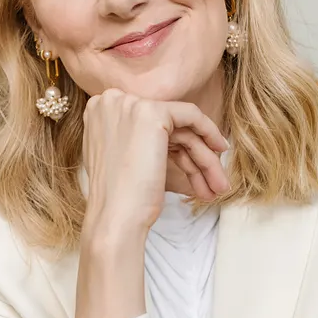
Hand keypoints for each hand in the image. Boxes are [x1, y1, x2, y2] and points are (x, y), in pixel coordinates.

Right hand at [81, 90, 228, 244]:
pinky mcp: (152, 113)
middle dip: (191, 154)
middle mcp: (110, 101)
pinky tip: (220, 150)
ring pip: (180, 127)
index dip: (171, 143)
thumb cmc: (118, 197)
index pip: (145, 124)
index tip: (190, 161)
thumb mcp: (117, 157)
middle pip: (164, 126)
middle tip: (211, 183)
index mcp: (97, 110)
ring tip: (218, 187)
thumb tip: (166, 137)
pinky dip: (209, 131)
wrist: (114, 216)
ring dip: (203, 158)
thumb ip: (130, 138)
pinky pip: (190, 115)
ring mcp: (129, 105)